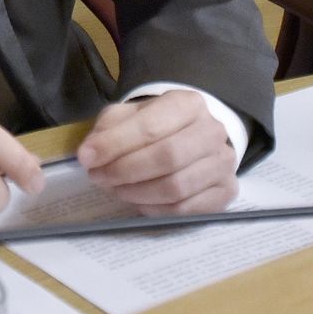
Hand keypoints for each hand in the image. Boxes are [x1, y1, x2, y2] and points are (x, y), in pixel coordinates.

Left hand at [77, 91, 236, 213]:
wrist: (190, 136)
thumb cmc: (154, 125)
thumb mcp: (127, 116)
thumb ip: (107, 130)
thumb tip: (89, 154)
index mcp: (188, 104)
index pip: (150, 127)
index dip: (114, 145)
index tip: (86, 158)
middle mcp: (213, 131)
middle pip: (167, 158)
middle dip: (125, 171)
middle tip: (98, 177)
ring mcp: (223, 163)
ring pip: (176, 187)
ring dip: (137, 193)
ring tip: (114, 188)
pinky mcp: (226, 192)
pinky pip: (187, 209)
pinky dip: (156, 209)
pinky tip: (138, 202)